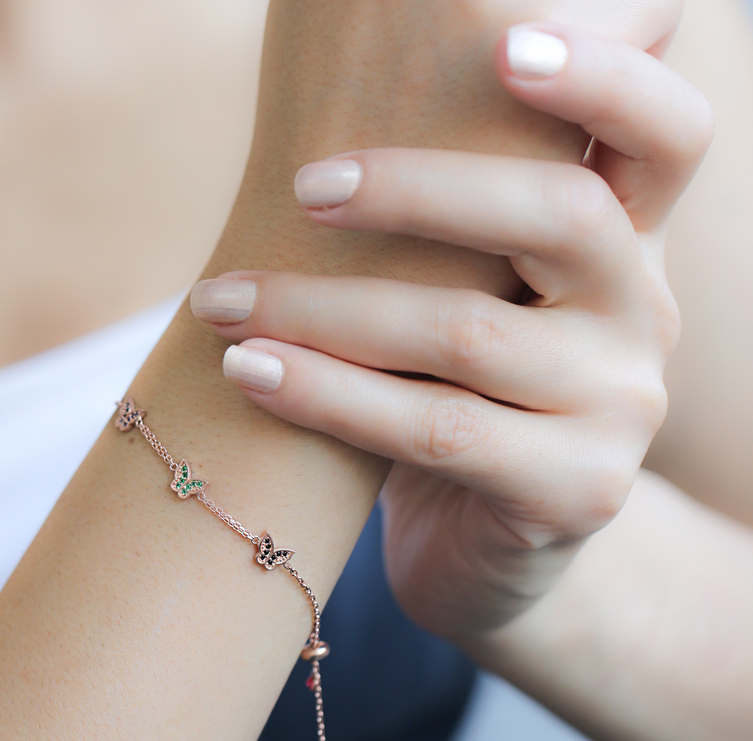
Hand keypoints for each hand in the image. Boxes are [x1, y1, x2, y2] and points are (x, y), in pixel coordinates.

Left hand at [191, 23, 712, 638]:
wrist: (480, 547)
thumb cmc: (454, 404)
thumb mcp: (469, 304)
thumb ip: (449, 232)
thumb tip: (324, 127)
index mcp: (625, 251)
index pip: (663, 137)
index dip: (602, 77)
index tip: (504, 42)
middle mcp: (643, 319)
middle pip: (562, 215)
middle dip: (417, 188)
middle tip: (302, 186)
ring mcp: (619, 411)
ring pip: (466, 332)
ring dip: (323, 309)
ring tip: (219, 302)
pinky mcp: (574, 492)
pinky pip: (436, 430)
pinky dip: (329, 395)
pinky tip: (249, 373)